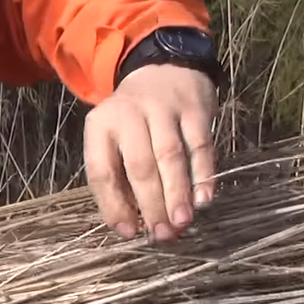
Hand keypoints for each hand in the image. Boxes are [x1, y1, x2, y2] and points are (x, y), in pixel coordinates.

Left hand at [83, 64, 217, 241]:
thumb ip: (117, 179)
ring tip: (181, 223)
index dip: (113, 205)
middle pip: (139, 166)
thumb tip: (131, 226)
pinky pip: (200, 145)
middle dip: (151, 204)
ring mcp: (163, 109)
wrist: (162, 68)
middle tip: (162, 235)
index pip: (102, 171)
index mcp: (100, 127)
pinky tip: (203, 199)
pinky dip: (202, 173)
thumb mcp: (112, 140)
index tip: (128, 233)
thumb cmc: (133, 120)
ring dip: (177, 193)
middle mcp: (128, 116)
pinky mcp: (195, 108)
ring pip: (170, 156)